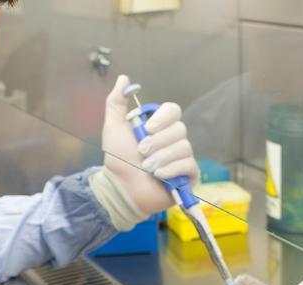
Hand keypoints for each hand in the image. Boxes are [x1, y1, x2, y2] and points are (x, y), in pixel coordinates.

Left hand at [101, 75, 198, 214]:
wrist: (120, 187)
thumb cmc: (118, 159)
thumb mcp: (113, 127)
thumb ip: (116, 102)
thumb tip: (124, 78)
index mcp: (159, 126)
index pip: (173, 110)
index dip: (163, 118)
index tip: (148, 128)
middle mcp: (173, 139)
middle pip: (180, 129)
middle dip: (158, 142)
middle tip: (142, 152)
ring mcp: (182, 158)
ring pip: (183, 147)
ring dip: (161, 158)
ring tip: (147, 168)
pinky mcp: (188, 176)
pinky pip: (189, 165)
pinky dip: (171, 169)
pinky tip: (159, 176)